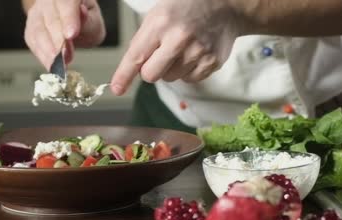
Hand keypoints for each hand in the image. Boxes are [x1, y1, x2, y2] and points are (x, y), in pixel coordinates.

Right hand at [24, 0, 105, 68]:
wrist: (73, 24)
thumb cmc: (85, 22)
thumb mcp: (94, 22)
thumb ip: (88, 21)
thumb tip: (82, 13)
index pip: (66, 3)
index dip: (68, 19)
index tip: (71, 35)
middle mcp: (49, 1)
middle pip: (50, 18)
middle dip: (58, 40)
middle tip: (66, 56)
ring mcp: (38, 12)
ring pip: (38, 29)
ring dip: (48, 50)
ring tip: (58, 64)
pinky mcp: (31, 26)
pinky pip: (32, 40)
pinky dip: (41, 54)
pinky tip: (50, 64)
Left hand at [110, 0, 245, 95]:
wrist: (224, 5)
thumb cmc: (186, 8)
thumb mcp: (158, 14)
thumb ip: (143, 40)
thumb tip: (132, 68)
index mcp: (160, 23)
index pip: (136, 56)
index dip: (124, 75)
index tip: (117, 88)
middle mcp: (178, 39)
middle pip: (151, 75)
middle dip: (150, 70)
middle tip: (159, 56)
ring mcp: (197, 52)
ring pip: (170, 79)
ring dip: (171, 69)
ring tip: (181, 49)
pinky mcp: (211, 62)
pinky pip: (189, 79)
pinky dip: (188, 70)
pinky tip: (193, 53)